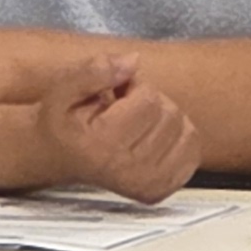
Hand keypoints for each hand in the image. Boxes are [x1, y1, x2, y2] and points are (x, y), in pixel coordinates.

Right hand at [45, 59, 201, 203]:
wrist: (57, 156)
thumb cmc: (63, 120)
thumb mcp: (63, 86)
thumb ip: (94, 70)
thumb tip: (133, 61)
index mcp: (101, 145)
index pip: (148, 99)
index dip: (135, 86)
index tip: (116, 93)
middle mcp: (125, 170)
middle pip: (169, 114)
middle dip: (150, 102)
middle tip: (123, 109)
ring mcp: (145, 185)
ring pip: (185, 131)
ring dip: (164, 119)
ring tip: (135, 123)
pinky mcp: (159, 190)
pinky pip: (193, 152)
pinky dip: (179, 139)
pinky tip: (152, 138)